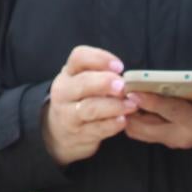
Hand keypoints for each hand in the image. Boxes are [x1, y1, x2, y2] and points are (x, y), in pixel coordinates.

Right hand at [40, 45, 136, 165]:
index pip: (79, 57)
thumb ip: (102, 75)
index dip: (100, 58)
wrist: (60, 132)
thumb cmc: (80, 100)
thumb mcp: (84, 82)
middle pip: (83, 82)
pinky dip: (112, 124)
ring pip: (90, 108)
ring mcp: (68, 114)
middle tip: (123, 86)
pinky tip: (123, 121)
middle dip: (105, 83)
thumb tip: (128, 79)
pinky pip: (97, 129)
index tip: (119, 66)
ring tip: (130, 105)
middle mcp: (64, 92)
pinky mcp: (77, 134)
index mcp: (69, 73)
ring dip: (113, 106)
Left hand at [123, 73, 191, 150]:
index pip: (168, 110)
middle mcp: (182, 135)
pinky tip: (130, 100)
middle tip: (118, 89)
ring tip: (120, 93)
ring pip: (141, 131)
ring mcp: (175, 138)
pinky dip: (136, 117)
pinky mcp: (171, 136)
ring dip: (129, 114)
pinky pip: (146, 129)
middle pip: (144, 127)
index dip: (149, 100)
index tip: (131, 90)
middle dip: (129, 110)